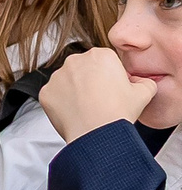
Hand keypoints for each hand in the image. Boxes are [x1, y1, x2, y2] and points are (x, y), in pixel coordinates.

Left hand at [39, 44, 154, 140]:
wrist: (96, 134)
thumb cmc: (117, 113)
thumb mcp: (144, 92)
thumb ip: (143, 81)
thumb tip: (139, 82)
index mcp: (100, 55)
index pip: (103, 61)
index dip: (108, 76)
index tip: (110, 89)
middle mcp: (76, 61)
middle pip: (83, 68)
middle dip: (89, 80)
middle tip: (98, 99)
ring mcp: (57, 76)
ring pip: (66, 81)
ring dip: (74, 90)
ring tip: (86, 107)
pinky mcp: (45, 92)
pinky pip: (54, 95)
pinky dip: (61, 103)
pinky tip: (73, 112)